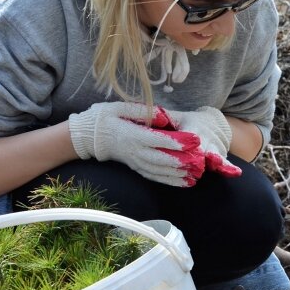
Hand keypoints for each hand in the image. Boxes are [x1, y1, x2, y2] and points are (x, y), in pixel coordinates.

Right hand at [69, 102, 204, 186]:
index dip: (178, 141)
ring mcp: (135, 161)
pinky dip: (169, 181)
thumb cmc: (104, 117)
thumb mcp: (120, 107)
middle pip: (162, 159)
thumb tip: (162, 115)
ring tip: (196, 175)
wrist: (88, 136)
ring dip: (178, 174)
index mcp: (133, 135)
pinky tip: (183, 182)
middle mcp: (135, 151)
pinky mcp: (135, 167)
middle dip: (183, 161)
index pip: (158, 140)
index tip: (195, 140)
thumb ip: (142, 111)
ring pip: (159, 171)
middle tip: (200, 161)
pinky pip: (153, 176)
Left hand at [163, 106, 241, 177]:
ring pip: (216, 156)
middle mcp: (204, 138)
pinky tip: (235, 173)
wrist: (214, 123)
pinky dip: (229, 168)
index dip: (187, 141)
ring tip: (219, 165)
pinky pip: (226, 163)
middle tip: (203, 159)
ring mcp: (214, 148)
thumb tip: (144, 113)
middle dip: (202, 153)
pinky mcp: (221, 157)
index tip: (189, 144)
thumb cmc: (188, 122)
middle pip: (203, 147)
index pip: (189, 135)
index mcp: (192, 127)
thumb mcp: (178, 117)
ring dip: (217, 161)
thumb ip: (163, 117)